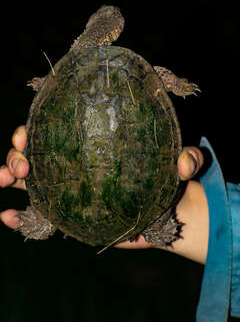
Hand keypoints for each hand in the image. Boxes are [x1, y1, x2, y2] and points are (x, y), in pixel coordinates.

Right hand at [0, 126, 203, 245]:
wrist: (167, 214)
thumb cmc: (167, 180)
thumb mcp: (179, 163)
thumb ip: (187, 159)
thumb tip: (183, 164)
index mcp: (94, 140)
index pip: (58, 126)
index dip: (37, 126)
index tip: (28, 133)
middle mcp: (77, 161)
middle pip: (37, 150)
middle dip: (18, 152)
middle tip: (20, 163)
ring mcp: (70, 187)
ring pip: (31, 177)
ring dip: (11, 174)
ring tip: (6, 179)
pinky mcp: (71, 213)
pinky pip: (40, 211)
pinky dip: (20, 214)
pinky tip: (7, 216)